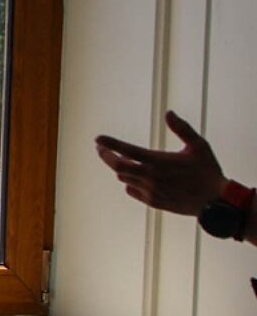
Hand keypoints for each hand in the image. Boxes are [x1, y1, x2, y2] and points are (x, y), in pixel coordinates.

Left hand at [95, 110, 228, 215]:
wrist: (216, 202)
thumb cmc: (208, 171)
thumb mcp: (198, 146)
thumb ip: (182, 128)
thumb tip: (169, 113)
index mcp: (158, 161)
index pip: (126, 150)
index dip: (110, 143)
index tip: (98, 138)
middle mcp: (150, 177)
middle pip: (117, 165)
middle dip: (106, 155)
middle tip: (100, 149)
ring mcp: (150, 191)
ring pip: (123, 178)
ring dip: (119, 168)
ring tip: (118, 160)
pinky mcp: (153, 202)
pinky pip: (132, 191)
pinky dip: (129, 182)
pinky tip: (132, 178)